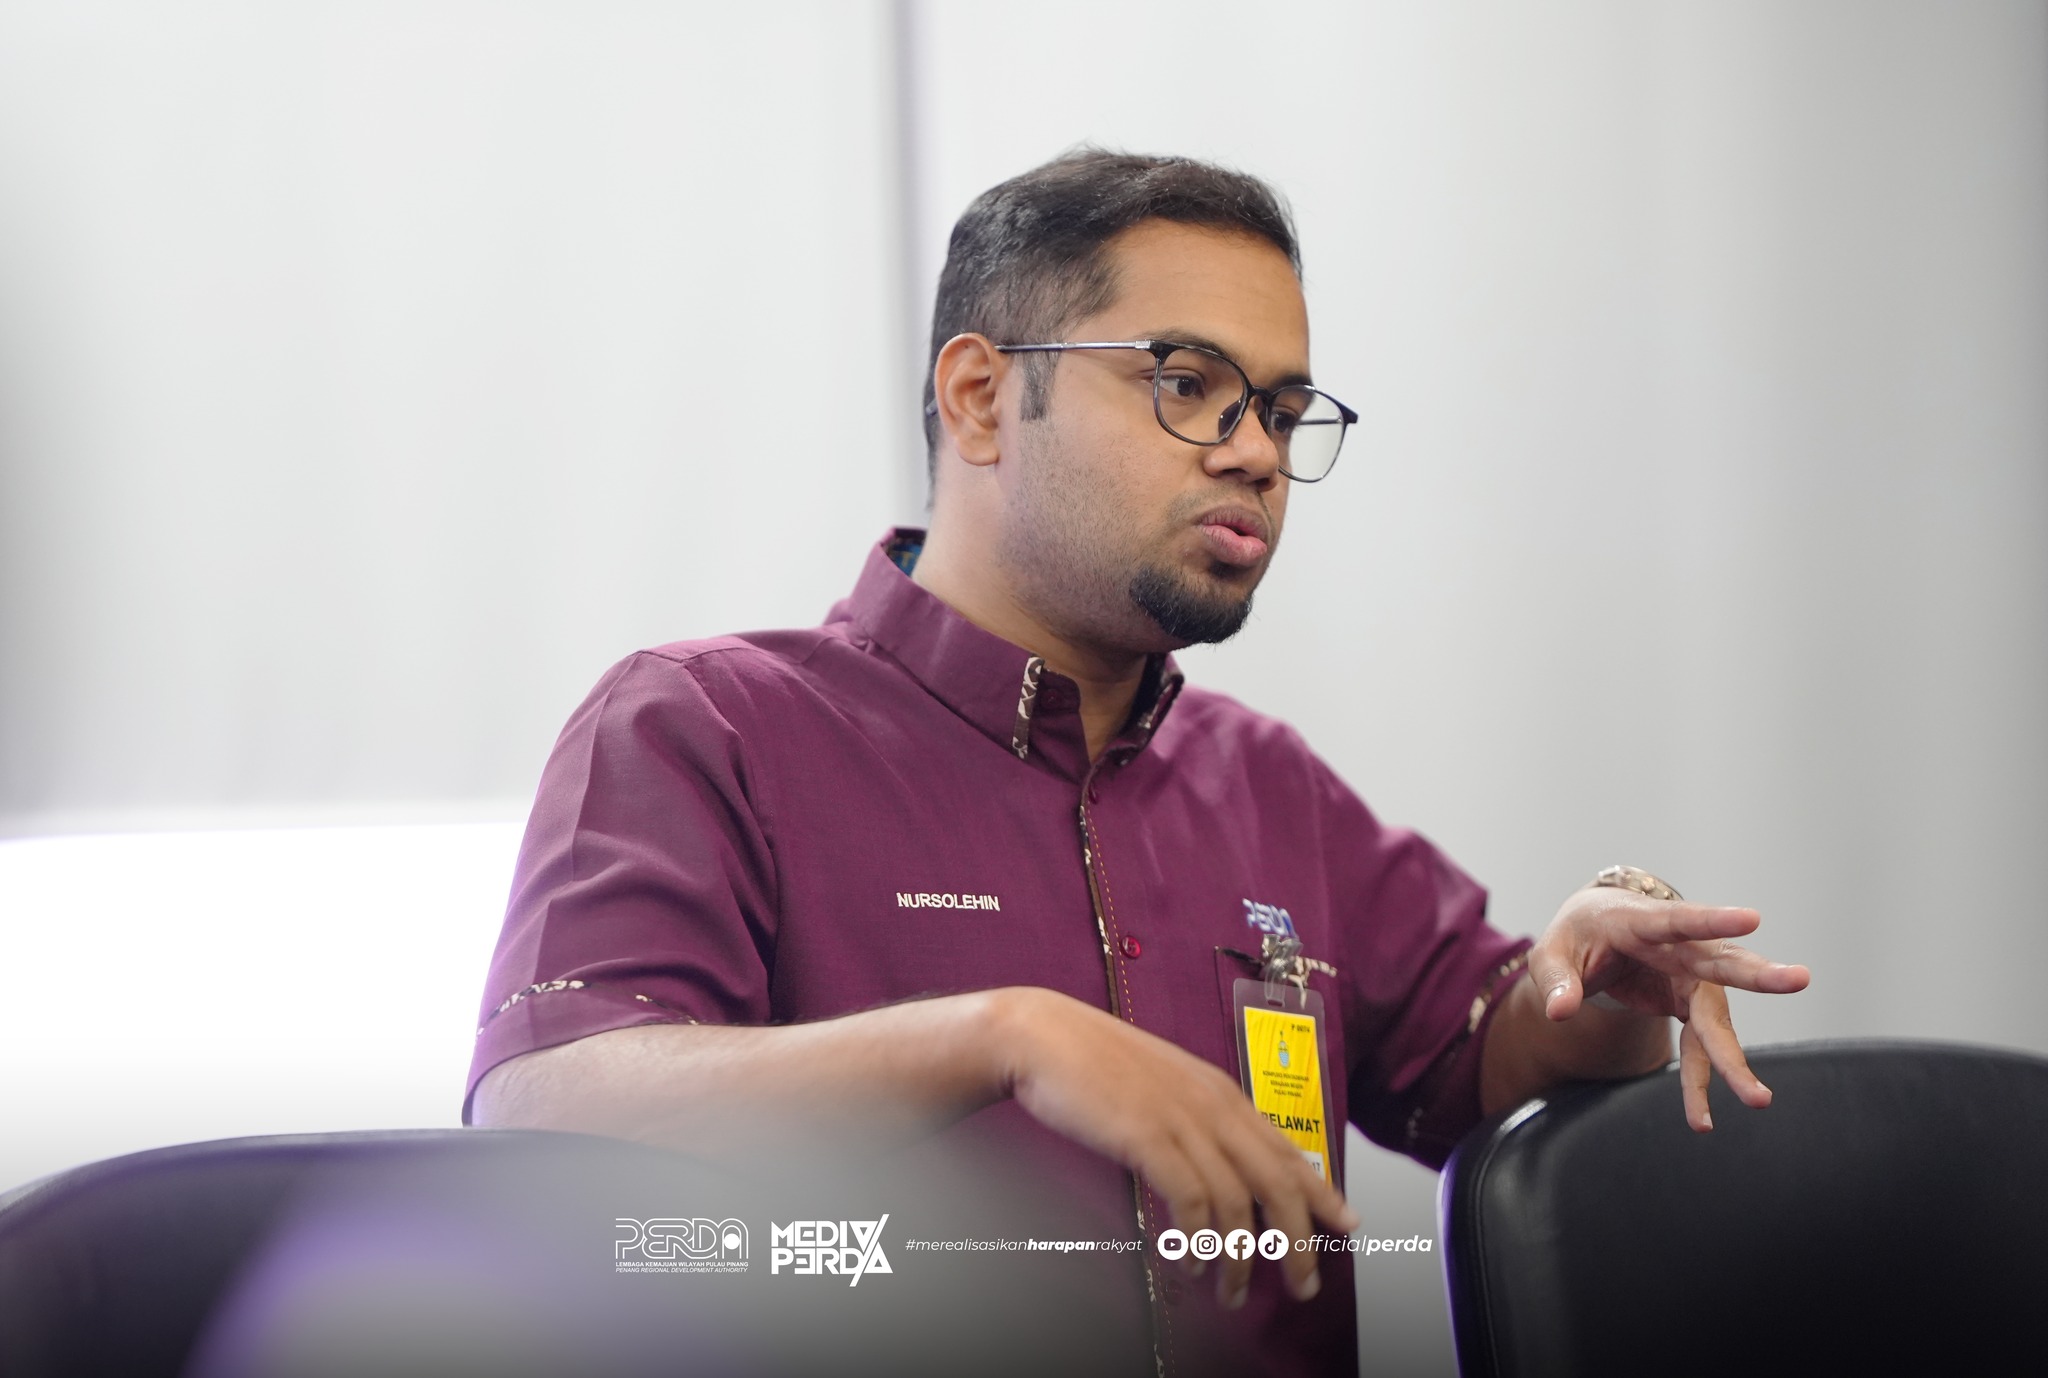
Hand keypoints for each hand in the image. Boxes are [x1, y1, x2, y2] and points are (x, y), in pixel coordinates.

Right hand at [989, 986, 1359, 1309]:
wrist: (1044, 1035)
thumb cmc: (1096, 1061)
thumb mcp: (1164, 1083)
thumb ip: (1199, 1115)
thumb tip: (1226, 1157)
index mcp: (1220, 1091)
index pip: (1286, 1149)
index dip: (1323, 1191)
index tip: (1347, 1224)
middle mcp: (1212, 1105)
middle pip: (1278, 1183)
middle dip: (1299, 1241)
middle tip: (1304, 1284)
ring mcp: (1182, 1119)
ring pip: (1237, 1202)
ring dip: (1241, 1257)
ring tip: (1233, 1291)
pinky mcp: (1147, 1136)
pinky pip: (1191, 1200)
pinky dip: (1199, 1238)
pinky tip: (1195, 1261)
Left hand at [1528, 888, 1809, 1131]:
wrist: (1600, 932)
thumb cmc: (1579, 936)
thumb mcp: (1552, 952)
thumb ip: (1556, 980)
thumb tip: (1559, 1012)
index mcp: (1641, 922)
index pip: (1678, 919)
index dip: (1713, 920)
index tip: (1752, 918)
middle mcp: (1678, 950)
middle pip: (1720, 964)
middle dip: (1757, 975)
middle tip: (1799, 979)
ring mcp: (1692, 979)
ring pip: (1717, 1019)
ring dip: (1733, 1059)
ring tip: (1758, 1100)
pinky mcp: (1693, 1005)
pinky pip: (1701, 1047)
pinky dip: (1701, 1080)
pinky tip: (1701, 1120)